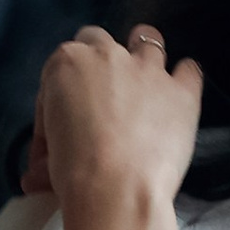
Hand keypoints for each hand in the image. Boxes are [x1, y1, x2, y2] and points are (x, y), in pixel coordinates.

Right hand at [24, 23, 203, 213]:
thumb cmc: (72, 171)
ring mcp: (149, 70)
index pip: (62, 65)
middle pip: (100, 41)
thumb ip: (49, 142)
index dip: (63, 94)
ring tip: (143, 82)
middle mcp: (108, 55)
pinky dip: (184, 79)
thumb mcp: (45, 151)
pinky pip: (189, 70)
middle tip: (101, 96)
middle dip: (99, 62)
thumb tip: (40, 169)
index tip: (65, 122)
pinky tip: (178, 95)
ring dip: (144, 56)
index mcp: (67, 62)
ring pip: (148, 40)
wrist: (115, 189)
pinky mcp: (181, 91)